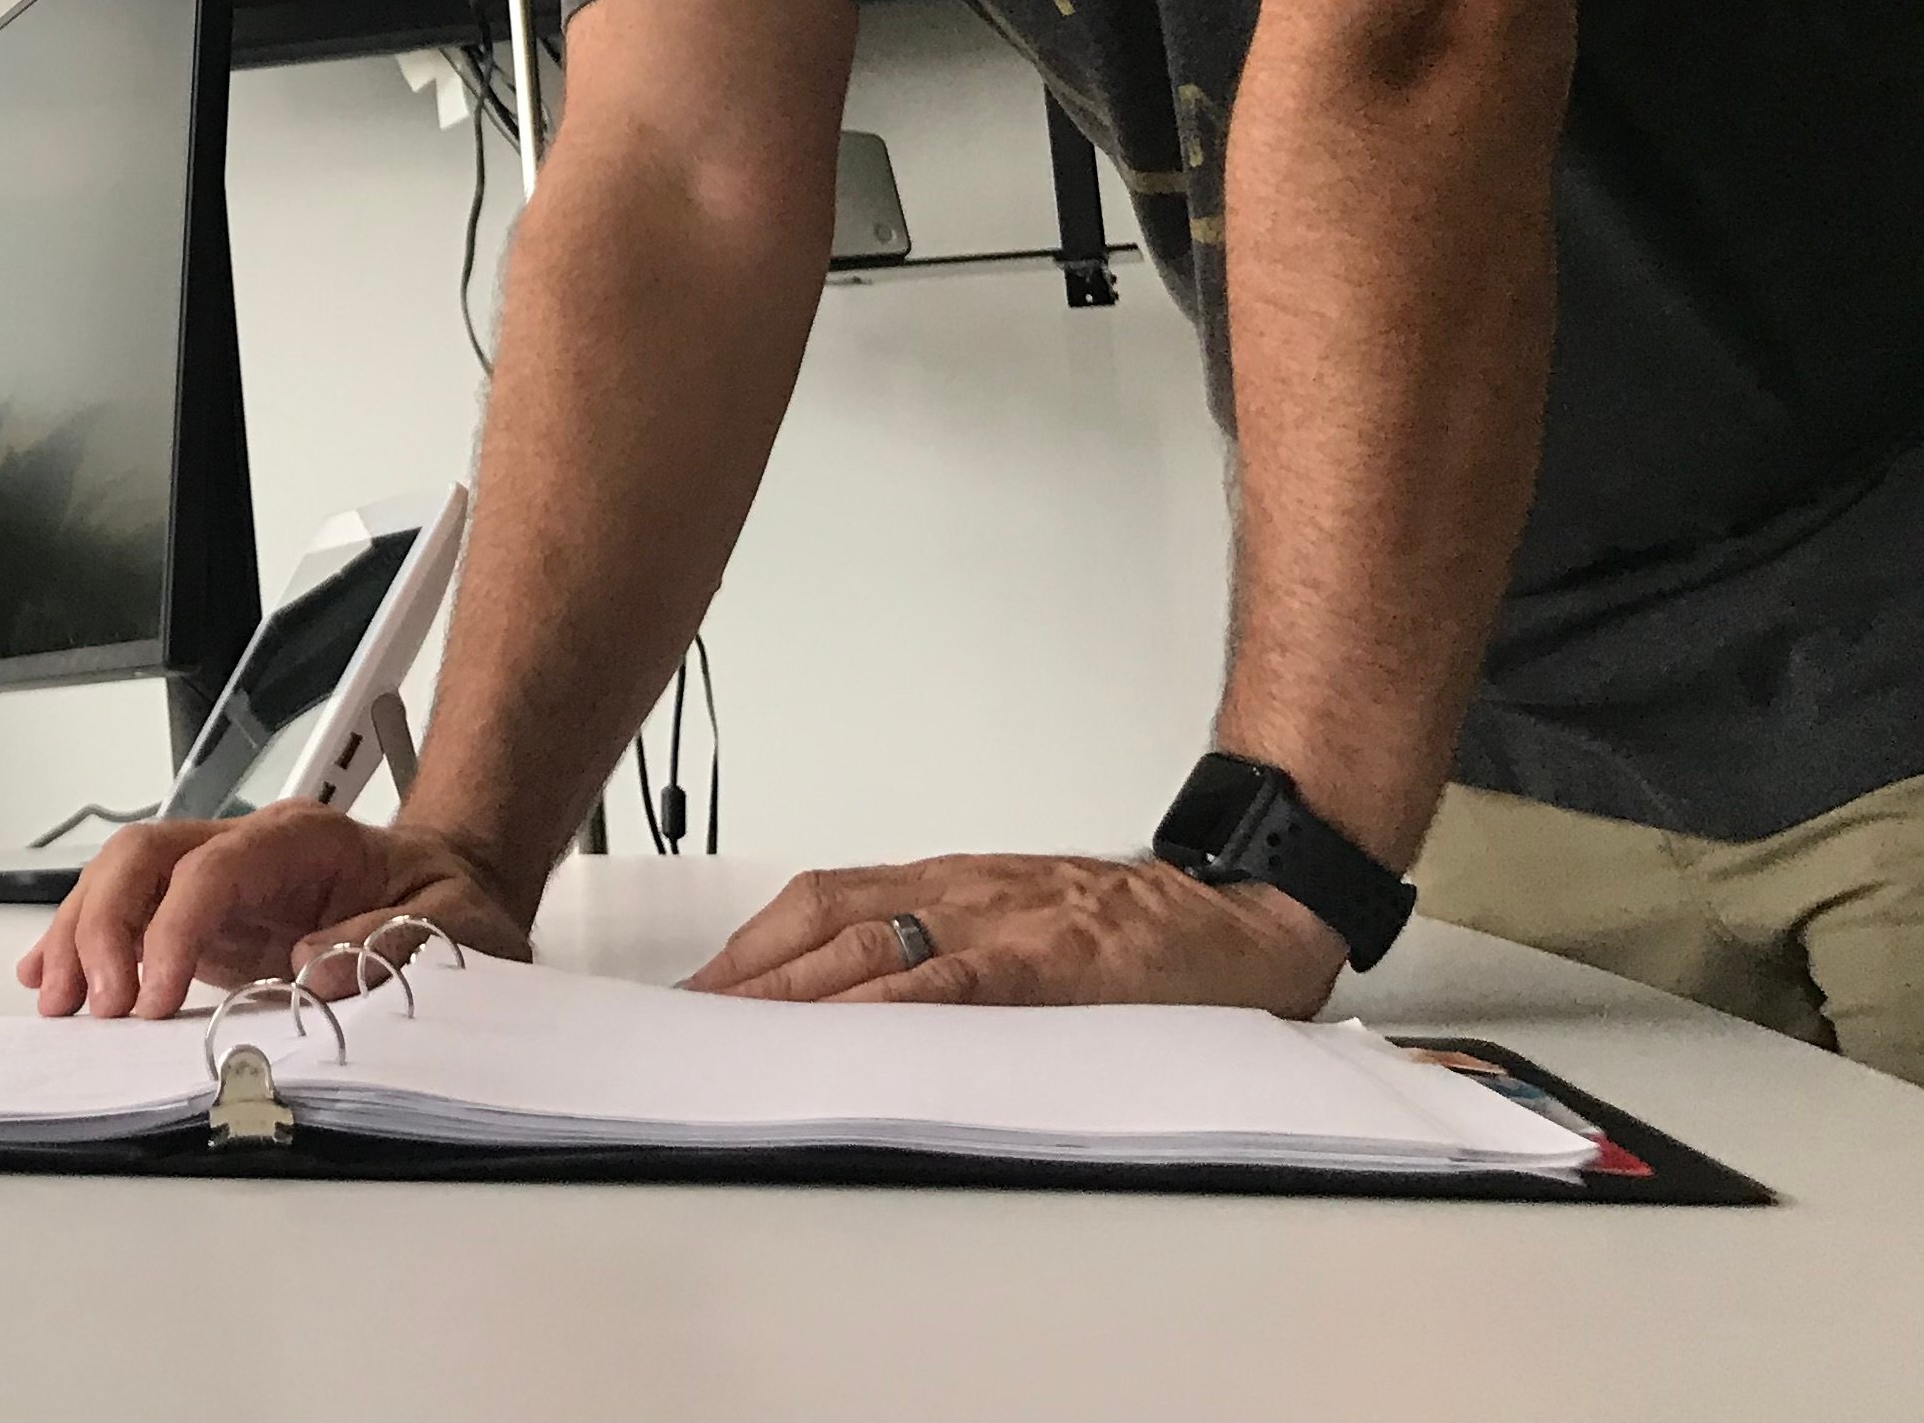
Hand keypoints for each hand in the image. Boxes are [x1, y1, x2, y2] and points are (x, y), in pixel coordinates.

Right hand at [19, 804, 532, 1017]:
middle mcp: (250, 850)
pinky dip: (85, 943)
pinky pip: (130, 917)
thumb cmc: (448, 902)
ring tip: (57, 1000)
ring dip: (80, 935)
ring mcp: (222, 882)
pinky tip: (52, 975)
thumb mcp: (459, 923)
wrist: (448, 888)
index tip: (154, 994)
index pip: (212, 866)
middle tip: (96, 1004)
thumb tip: (319, 969)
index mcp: (303, 840)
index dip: (172, 927)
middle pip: (147, 855)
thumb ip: (396, 940)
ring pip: (124, 880)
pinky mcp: (209, 920)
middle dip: (104, 924)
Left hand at [691, 853, 1347, 1015]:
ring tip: (739, 1037)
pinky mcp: (1053, 961)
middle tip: (690, 1024)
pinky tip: (853, 1032)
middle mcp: (956, 892)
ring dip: (796, 992)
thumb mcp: (1013, 924)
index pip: (818, 903)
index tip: (697, 990)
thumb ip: (941, 954)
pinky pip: (961, 981)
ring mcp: (1002, 922)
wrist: (1233, 912)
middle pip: (822, 919)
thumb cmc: (1123, 928)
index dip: (749, 945)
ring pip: (874, 944)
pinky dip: (899, 1006)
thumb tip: (853, 1003)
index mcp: (943, 885)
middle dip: (747, 974)